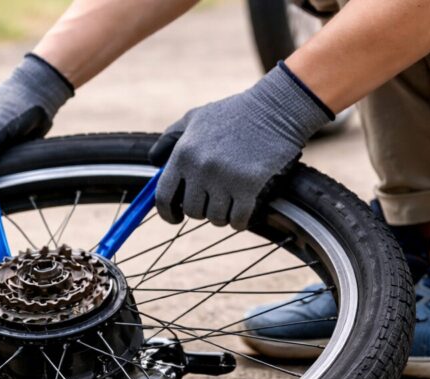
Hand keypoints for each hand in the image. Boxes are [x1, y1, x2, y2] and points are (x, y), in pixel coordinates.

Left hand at [149, 63, 331, 228]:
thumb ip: (170, 139)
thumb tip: (153, 162)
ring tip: (230, 204)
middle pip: (192, 210)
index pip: (163, 197)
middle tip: (213, 203)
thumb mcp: (195, 118)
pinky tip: (243, 215)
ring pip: (215, 217)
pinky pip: (238, 219)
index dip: (167, 213)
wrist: (276, 106)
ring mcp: (225, 178)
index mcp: (183, 154)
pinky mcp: (249, 185)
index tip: (174, 218)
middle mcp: (200, 168)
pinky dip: (240, 222)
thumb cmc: (234, 112)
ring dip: (222, 216)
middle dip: (202, 211)